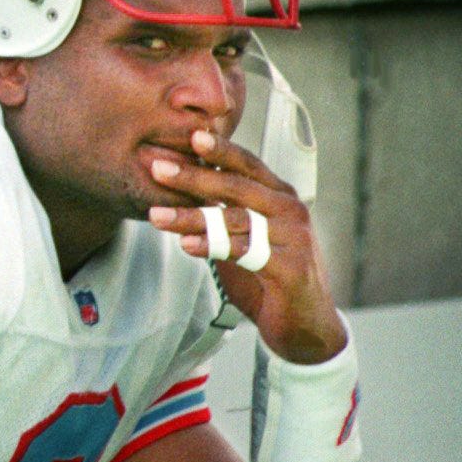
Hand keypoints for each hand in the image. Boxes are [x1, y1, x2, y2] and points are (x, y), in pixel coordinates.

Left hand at [145, 129, 345, 364]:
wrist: (305, 326)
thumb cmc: (268, 278)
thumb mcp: (242, 238)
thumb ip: (219, 214)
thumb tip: (178, 190)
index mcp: (280, 197)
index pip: (247, 165)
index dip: (220, 149)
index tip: (188, 135)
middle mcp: (290, 210)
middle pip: (237, 186)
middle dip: (194, 176)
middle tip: (158, 167)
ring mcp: (294, 238)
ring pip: (235, 219)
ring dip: (192, 216)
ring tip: (156, 216)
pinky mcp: (290, 268)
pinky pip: (244, 252)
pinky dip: (212, 246)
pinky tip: (185, 245)